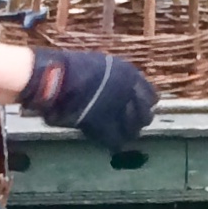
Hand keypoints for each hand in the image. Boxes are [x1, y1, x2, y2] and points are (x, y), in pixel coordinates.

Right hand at [21, 47, 157, 149]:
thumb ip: (117, 78)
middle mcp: (130, 93)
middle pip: (146, 116)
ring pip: (134, 131)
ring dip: (127, 134)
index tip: (136, 109)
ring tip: (118, 134)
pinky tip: (107, 141)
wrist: (55, 78)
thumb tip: (123, 88)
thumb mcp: (103, 65)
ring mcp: (118, 111)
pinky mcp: (105, 126)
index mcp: (130, 75)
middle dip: (138, 122)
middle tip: (129, 125)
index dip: (144, 105)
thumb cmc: (74, 68)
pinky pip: (117, 141)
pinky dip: (113, 143)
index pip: (152, 96)